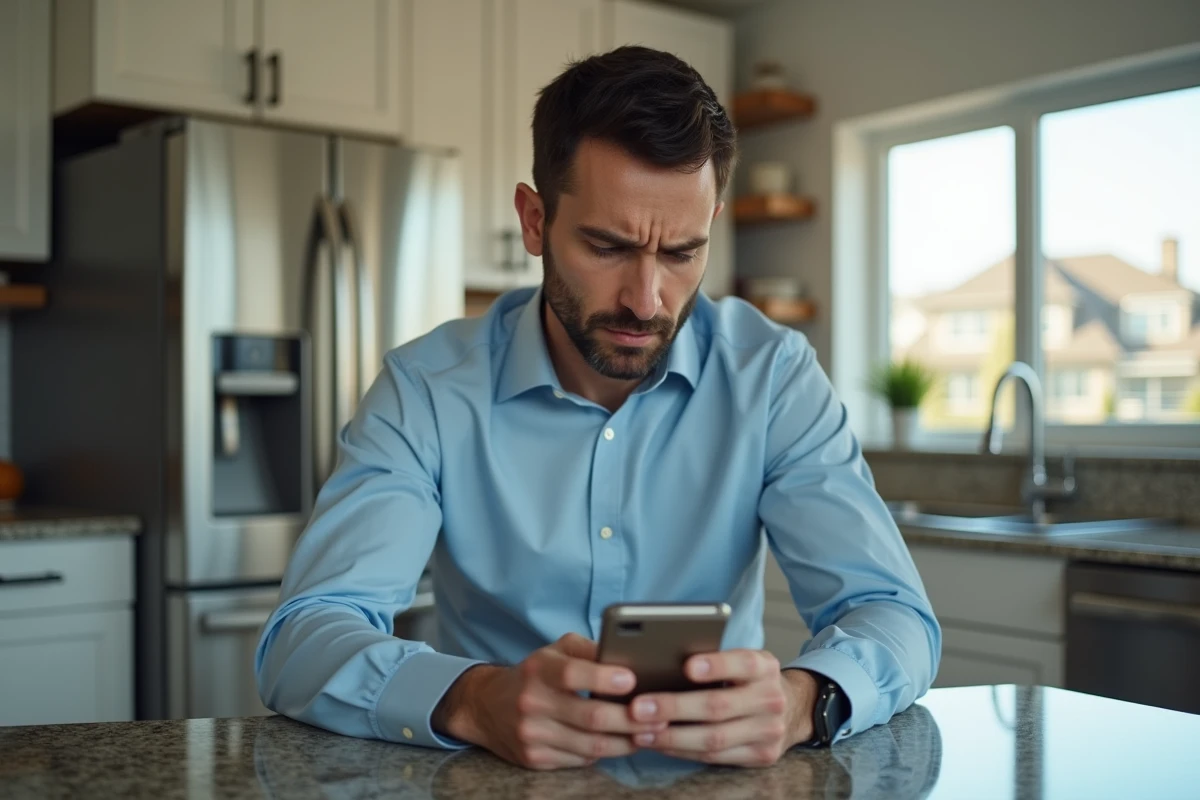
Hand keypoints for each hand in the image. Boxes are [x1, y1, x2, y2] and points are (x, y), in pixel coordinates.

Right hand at [431, 633, 667, 770]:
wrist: (487, 706)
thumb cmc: (535, 674)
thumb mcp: (555, 650)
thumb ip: (589, 650)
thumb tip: (628, 656)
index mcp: (539, 669)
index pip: (573, 674)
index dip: (604, 678)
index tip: (632, 680)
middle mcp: (532, 702)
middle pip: (591, 716)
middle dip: (630, 718)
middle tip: (660, 715)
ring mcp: (532, 735)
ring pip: (591, 744)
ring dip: (627, 741)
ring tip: (651, 733)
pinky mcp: (535, 759)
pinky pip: (581, 759)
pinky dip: (606, 752)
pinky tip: (623, 743)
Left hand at [626, 650, 818, 766]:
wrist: (795, 708)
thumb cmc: (752, 679)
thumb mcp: (744, 661)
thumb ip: (716, 661)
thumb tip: (662, 662)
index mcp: (765, 667)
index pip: (742, 663)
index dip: (715, 665)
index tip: (687, 666)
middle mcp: (770, 698)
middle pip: (718, 705)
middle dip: (674, 708)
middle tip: (639, 707)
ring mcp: (768, 731)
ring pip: (714, 737)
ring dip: (671, 736)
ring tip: (640, 731)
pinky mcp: (762, 756)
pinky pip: (715, 756)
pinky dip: (683, 750)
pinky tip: (660, 744)